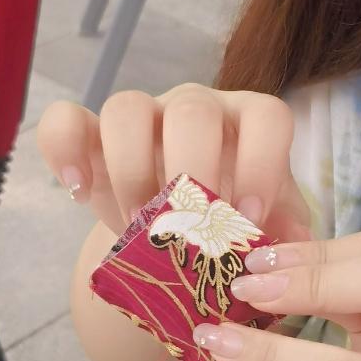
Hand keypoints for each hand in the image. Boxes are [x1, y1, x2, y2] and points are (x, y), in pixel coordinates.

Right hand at [35, 84, 313, 256]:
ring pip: (125, 107)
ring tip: (136, 228)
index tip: (250, 221)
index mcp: (249, 125)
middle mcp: (197, 109)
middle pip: (193, 111)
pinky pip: (65, 120)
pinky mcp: (91, 135)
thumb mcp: (268, 235)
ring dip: (131, 172)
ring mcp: (142, 117)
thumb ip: (289, 240)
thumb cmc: (232, 228)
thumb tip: (296, 253)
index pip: (267, 118)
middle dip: (190, 174)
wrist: (179, 235)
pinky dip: (64, 150)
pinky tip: (76, 191)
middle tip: (187, 233)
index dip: (263, 165)